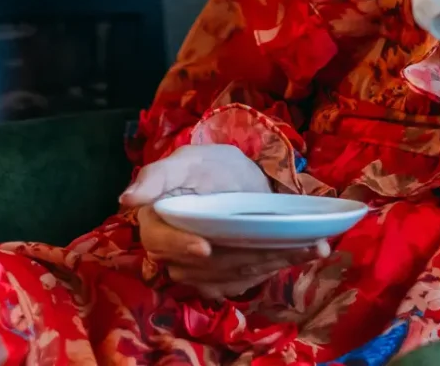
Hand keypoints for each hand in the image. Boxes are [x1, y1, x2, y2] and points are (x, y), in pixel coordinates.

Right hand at [120, 144, 328, 299]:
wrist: (238, 179)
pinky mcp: (224, 279)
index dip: (181, 246)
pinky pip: (249, 279)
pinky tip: (308, 250)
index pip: (163, 241)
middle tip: (288, 244)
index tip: (205, 246)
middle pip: (205, 264)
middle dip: (248, 255)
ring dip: (275, 261)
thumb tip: (127, 198)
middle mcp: (174, 254)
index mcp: (157, 223)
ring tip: (312, 245)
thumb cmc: (208, 166)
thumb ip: (158, 175)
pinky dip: (280, 265)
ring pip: (234, 273)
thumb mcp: (187, 160)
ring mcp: (200, 271)